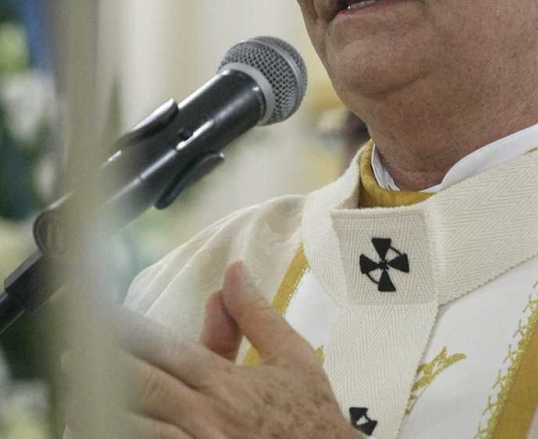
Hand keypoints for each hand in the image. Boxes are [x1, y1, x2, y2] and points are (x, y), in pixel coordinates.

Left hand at [65, 262, 357, 438]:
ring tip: (75, 394)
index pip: (166, 349)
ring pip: (135, 427)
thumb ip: (258, 315)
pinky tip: (103, 427)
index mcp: (229, 383)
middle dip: (103, 366)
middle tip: (70, 352)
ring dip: (103, 408)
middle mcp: (208, 417)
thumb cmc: (311, 416)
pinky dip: (123, 438)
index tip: (100, 317)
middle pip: (142, 386)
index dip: (128, 331)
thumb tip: (234, 271)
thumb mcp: (294, 358)